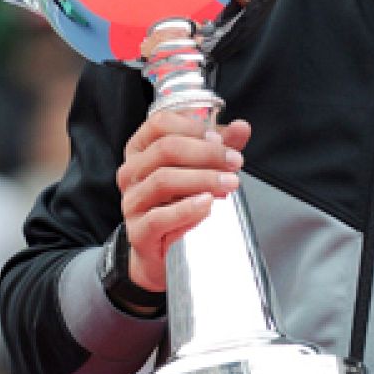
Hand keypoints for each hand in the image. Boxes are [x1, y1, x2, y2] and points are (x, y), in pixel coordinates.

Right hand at [115, 111, 251, 292]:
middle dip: (207, 153)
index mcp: (141, 149)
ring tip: (230, 183)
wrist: (163, 249)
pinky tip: (208, 204)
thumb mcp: (199, 169)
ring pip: (163, 180)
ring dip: (203, 179)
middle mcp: (131, 172)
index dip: (193, 127)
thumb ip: (220, 147)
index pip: (160, 124)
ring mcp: (132, 201)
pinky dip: (186, 209)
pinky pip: (160, 217)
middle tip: (235, 162)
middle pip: (166, 149)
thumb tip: (242, 127)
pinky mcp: (138, 231)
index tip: (221, 138)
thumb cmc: (179, 201)